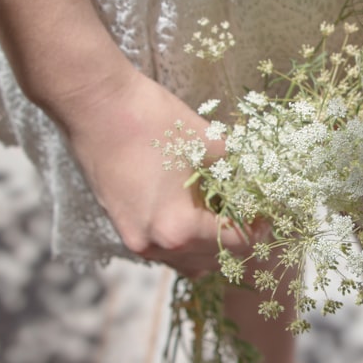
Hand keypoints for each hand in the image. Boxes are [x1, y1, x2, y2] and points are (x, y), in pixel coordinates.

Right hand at [51, 65, 260, 276]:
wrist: (95, 103)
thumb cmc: (151, 119)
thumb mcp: (209, 143)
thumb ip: (238, 170)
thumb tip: (260, 181)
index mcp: (178, 229)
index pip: (234, 244)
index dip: (258, 230)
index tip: (267, 213)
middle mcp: (154, 245)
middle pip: (211, 260)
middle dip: (234, 238)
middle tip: (250, 212)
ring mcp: (133, 239)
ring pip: (185, 260)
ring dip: (209, 243)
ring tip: (221, 212)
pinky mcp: (120, 225)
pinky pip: (162, 248)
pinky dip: (183, 238)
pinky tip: (192, 210)